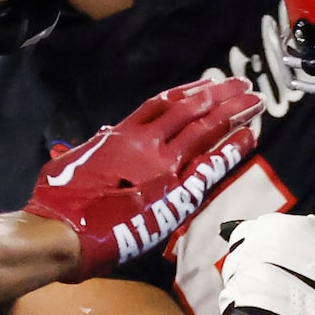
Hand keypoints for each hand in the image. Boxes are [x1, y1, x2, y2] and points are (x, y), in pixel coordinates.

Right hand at [27, 80, 261, 280]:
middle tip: (242, 83)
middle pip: (189, 110)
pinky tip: (250, 136)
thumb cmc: (60, 203)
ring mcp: (162, 166)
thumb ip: (95, 148)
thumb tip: (104, 135)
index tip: (208, 83)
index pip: (160, 104)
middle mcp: (145, 144)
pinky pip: (211, 166)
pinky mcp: (175, 194)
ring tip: (254, 99)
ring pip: (204, 130)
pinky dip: (231, 150)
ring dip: (232, 113)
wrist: (65, 230)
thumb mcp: (72, 164)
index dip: (187, 92)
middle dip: (218, 95)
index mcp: (119, 136)